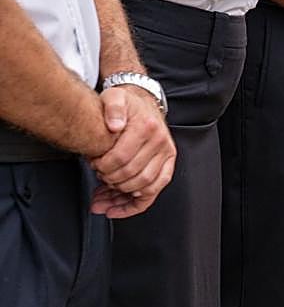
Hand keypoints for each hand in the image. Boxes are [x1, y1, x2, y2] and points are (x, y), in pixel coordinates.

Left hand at [89, 85, 175, 214]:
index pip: (121, 157)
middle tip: (96, 180)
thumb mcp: (114, 97)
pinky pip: (154, 190)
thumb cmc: (128, 104)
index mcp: (147, 128)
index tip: (92, 164)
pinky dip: (135, 204)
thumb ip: (112, 108)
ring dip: (119, 197)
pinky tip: (117, 209)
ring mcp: (166, 154)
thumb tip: (113, 125)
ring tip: (101, 200)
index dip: (102, 166)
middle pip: (131, 174)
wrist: (144, 103)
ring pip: (143, 186)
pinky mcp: (167, 164)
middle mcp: (160, 142)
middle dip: (109, 182)